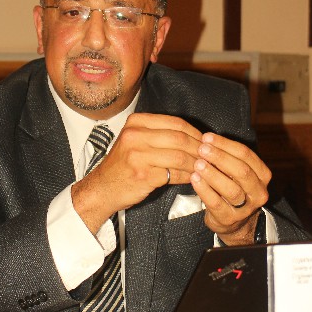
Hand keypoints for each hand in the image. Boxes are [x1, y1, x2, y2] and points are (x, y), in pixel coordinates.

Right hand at [72, 112, 201, 233]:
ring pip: (180, 156)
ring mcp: (138, 155)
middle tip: (209, 156)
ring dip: (196, 164)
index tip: (205, 141)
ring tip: (204, 169)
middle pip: (179, 138)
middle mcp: (135, 136)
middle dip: (199, 148)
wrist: (102, 188)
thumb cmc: (122, 165)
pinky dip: (187, 176)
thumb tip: (194, 136)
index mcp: (136, 123)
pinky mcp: (144, 175)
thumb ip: (158, 133)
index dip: (195, 132)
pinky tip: (192, 179)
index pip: (175, 123)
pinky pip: (174, 174)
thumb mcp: (134, 140)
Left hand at [190, 133, 270, 245]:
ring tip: (197, 163)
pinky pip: (216, 203)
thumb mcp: (234, 172)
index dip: (225, 144)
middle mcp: (259, 192)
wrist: (232, 222)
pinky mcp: (229, 218)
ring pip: (231, 189)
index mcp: (262, 175)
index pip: (246, 155)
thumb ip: (227, 157)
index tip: (207, 137)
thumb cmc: (231, 188)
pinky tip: (194, 179)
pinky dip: (204, 190)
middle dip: (220, 158)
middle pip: (242, 171)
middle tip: (202, 149)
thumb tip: (207, 139)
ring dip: (213, 174)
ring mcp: (246, 208)